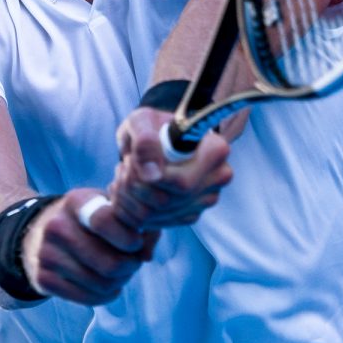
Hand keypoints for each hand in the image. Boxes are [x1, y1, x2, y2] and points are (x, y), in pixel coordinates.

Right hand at [19, 189, 158, 305]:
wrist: (42, 233)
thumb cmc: (89, 221)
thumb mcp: (109, 208)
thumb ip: (136, 223)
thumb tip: (146, 255)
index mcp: (75, 202)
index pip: (105, 221)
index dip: (129, 238)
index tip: (136, 242)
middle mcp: (56, 226)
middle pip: (110, 263)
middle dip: (130, 266)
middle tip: (132, 261)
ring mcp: (46, 254)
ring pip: (102, 284)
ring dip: (120, 282)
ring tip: (120, 272)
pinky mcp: (43, 278)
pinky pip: (88, 299)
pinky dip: (106, 295)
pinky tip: (107, 285)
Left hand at [109, 107, 232, 229]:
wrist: (156, 140)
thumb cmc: (151, 126)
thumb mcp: (141, 120)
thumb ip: (144, 140)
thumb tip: (151, 174)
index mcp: (215, 151)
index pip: (182, 183)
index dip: (149, 178)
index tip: (131, 160)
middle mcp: (218, 178)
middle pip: (165, 201)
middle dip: (134, 186)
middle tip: (124, 165)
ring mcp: (205, 199)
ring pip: (156, 215)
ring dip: (129, 197)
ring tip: (125, 174)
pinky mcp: (190, 214)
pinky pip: (154, 223)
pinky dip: (133, 209)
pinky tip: (130, 188)